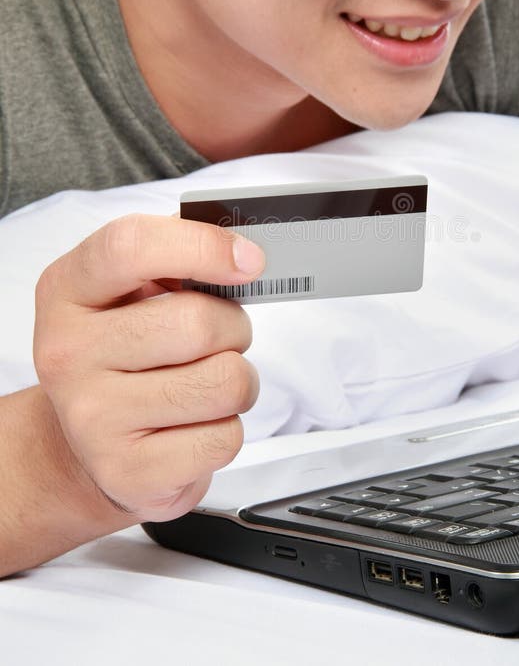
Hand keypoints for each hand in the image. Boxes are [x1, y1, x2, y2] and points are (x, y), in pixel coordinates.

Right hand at [33, 213, 264, 522]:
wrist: (85, 444)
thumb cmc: (125, 354)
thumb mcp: (129, 291)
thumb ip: (176, 258)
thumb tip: (240, 250)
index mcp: (67, 291)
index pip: (131, 247)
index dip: (202, 246)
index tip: (249, 260)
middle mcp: (69, 354)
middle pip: (197, 323)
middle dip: (232, 328)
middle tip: (219, 338)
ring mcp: (94, 419)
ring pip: (225, 382)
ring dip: (238, 380)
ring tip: (206, 382)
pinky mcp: (130, 472)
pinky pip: (225, 438)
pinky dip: (227, 429)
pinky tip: (193, 424)